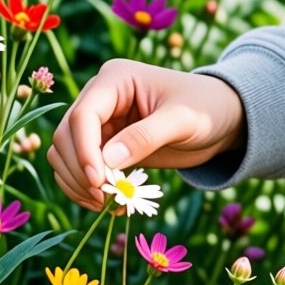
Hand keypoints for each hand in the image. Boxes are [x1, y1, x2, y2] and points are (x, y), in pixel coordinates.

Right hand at [48, 59, 246, 211]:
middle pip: (65, 136)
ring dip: (77, 183)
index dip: (84, 151)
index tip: (99, 182)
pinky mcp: (103, 145)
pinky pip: (77, 168)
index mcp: (115, 79)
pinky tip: (107, 204)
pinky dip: (83, 188)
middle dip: (80, 171)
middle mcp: (99, 97)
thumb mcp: (183, 120)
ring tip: (107, 205)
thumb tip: (106, 162)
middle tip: (105, 200)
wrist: (221, 118)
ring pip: (64, 154)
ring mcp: (99, 122)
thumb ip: (146, 136)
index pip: (83, 115)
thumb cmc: (207, 108)